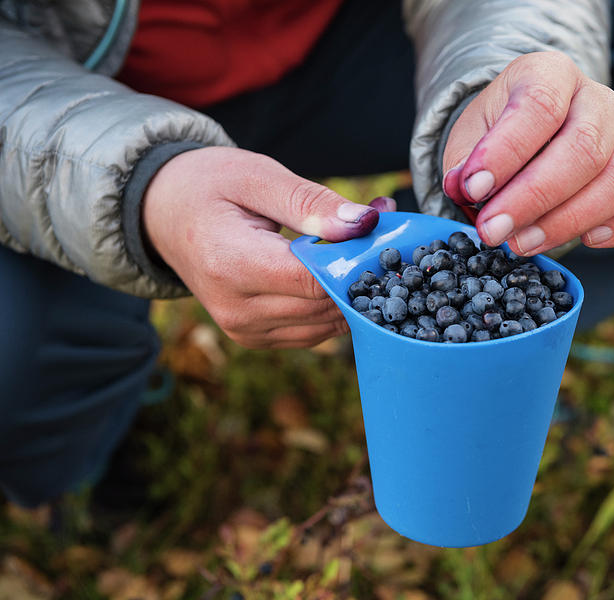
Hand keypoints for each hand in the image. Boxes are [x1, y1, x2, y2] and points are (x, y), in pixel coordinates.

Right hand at [142, 147, 394, 348]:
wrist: (161, 214)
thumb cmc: (209, 186)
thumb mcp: (258, 177)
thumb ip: (312, 203)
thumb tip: (366, 224)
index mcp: (233, 265)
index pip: (317, 281)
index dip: (356, 259)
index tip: (381, 228)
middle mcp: (237, 310)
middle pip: (326, 306)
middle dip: (361, 270)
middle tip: (379, 226)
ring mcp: (245, 331)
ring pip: (327, 324)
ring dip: (352, 288)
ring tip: (353, 242)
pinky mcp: (255, 338)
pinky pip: (314, 330)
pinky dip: (333, 303)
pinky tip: (333, 269)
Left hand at [442, 51, 613, 255]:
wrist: (525, 142)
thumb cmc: (496, 139)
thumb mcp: (469, 138)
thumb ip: (467, 162)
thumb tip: (467, 186)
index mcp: (551, 74)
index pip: (539, 106)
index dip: (506, 152)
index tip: (473, 189)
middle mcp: (597, 101)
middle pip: (584, 149)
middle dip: (534, 198)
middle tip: (494, 230)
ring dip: (568, 221)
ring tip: (522, 243)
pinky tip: (588, 241)